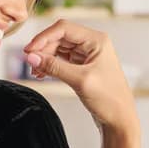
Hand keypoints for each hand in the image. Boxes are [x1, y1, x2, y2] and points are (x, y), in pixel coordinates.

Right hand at [22, 19, 137, 132]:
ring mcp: (87, 55)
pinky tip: (42, 73)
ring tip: (35, 71)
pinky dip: (51, 65)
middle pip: (59, 38)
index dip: (43, 37)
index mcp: (97, 40)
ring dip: (45, 57)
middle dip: (43, 49)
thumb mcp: (80, 80)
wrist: (119, 118)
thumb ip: (54, 67)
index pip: (64, 29)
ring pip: (59, 49)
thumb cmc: (110, 99)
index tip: (29, 50)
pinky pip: (62, 60)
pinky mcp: (82, 67)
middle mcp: (92, 44)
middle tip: (30, 63)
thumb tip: (32, 57)